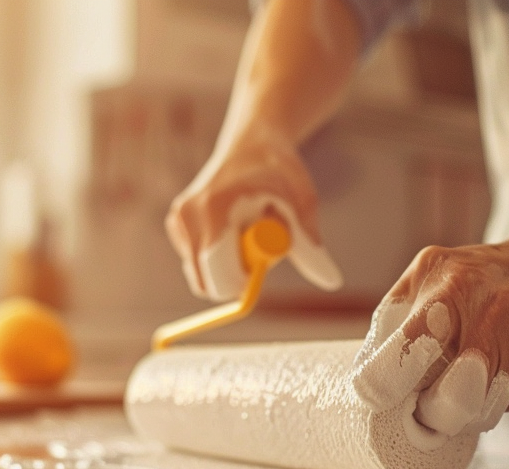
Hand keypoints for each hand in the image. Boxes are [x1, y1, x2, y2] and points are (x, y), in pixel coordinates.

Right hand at [165, 127, 342, 301]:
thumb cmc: (279, 171)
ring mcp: (177, 221)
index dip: (242, 286)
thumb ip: (310, 246)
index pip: (216, 277)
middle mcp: (186, 216)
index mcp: (213, 211)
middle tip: (258, 247)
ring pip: (203, 275)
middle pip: (204, 283)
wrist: (252, 142)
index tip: (263, 273)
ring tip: (247, 228)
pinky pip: (199, 263)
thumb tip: (333, 282)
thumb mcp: (302, 203)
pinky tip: (233, 226)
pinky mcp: (175, 225)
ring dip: (229, 265)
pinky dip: (219, 257)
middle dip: (234, 277)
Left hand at [350, 226, 508, 446]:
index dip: (383, 391)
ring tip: (466, 379)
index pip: (401, 357)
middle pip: (445, 404)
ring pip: (477, 415)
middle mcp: (488, 313)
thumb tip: (364, 384)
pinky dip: (497, 397)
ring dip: (464, 410)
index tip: (380, 396)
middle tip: (425, 402)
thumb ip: (394, 323)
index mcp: (445, 288)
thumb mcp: (429, 276)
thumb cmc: (480, 277)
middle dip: (429, 414)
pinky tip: (502, 368)